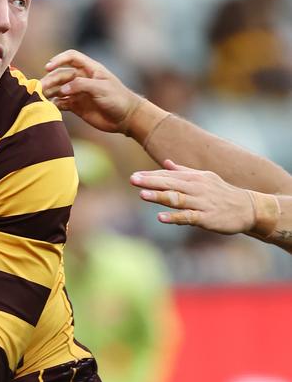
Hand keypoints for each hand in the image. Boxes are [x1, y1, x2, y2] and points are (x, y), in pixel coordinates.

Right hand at [41, 49, 141, 132]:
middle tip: (40, 88)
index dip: (59, 59)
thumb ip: (81, 86)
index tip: (48, 67)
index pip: (71, 58)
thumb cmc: (118, 99)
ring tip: (40, 98)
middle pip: (61, 75)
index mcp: (90, 70)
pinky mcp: (76, 106)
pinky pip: (61, 103)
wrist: (126, 118)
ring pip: (58, 89)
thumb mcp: (101, 88)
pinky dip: (53, 104)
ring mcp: (78, 93)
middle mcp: (82, 79)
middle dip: (50, 80)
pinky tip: (49, 107)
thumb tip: (62, 90)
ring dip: (49, 92)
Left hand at [130, 160, 254, 234]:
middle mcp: (196, 188)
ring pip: (177, 199)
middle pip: (170, 184)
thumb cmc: (222, 192)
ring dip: (159, 197)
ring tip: (142, 195)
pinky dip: (174, 217)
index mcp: (194, 178)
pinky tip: (160, 217)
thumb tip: (166, 163)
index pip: (168, 175)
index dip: (151, 176)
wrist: (249, 208)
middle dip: (150, 182)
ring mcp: (201, 203)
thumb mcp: (204, 177)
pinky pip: (188, 217)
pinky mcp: (206, 218)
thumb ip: (184, 171)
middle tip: (132, 179)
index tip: (134, 176)